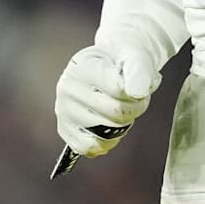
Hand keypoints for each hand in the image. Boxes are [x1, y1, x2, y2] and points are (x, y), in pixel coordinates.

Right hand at [54, 41, 162, 158]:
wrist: (109, 64)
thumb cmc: (122, 61)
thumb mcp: (134, 55)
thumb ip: (138, 70)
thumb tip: (137, 92)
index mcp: (82, 66)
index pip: (118, 90)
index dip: (138, 93)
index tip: (141, 86)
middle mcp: (68, 88)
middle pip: (115, 112)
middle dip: (134, 109)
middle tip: (135, 99)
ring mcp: (64, 110)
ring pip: (106, 132)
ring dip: (123, 125)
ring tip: (120, 107)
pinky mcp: (65, 129)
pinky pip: (90, 147)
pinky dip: (107, 142)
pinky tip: (111, 126)